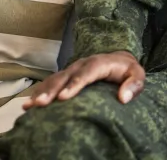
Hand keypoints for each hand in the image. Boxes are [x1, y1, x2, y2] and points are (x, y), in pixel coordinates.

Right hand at [22, 51, 144, 109]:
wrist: (119, 60)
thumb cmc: (128, 71)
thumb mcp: (138, 75)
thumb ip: (134, 84)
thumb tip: (124, 98)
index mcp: (100, 63)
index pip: (87, 73)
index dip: (75, 84)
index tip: (64, 97)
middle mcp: (82, 64)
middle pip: (66, 76)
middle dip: (52, 89)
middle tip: (41, 103)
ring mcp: (72, 69)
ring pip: (55, 79)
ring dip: (42, 92)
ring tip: (30, 106)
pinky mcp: (66, 76)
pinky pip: (50, 83)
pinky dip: (39, 93)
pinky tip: (28, 106)